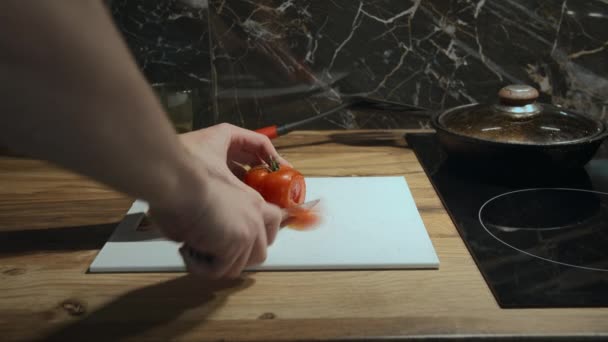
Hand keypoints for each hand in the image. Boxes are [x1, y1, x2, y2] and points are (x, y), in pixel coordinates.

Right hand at [148, 123, 289, 278]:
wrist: (181, 179)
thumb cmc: (188, 176)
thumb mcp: (211, 189)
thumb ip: (219, 210)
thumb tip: (206, 227)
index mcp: (253, 202)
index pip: (273, 224)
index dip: (256, 238)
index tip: (236, 243)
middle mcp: (256, 218)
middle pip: (260, 253)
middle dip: (236, 257)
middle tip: (212, 250)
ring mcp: (248, 233)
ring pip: (239, 266)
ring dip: (215, 263)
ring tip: (194, 248)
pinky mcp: (234, 246)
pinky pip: (218, 271)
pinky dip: (200, 267)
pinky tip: (187, 251)